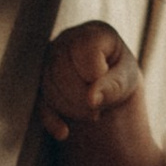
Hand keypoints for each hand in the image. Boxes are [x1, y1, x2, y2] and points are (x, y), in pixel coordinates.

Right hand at [42, 20, 142, 142]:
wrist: (106, 85)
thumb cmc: (119, 75)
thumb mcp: (127, 79)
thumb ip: (113, 85)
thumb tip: (92, 99)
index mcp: (94, 33)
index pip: (85, 50)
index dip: (96, 74)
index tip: (110, 87)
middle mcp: (67, 39)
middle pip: (62, 68)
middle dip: (81, 97)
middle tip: (98, 112)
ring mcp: (49, 58)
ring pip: (48, 84)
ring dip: (70, 108)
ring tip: (92, 116)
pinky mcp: (39, 78)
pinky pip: (38, 98)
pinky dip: (50, 118)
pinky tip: (63, 132)